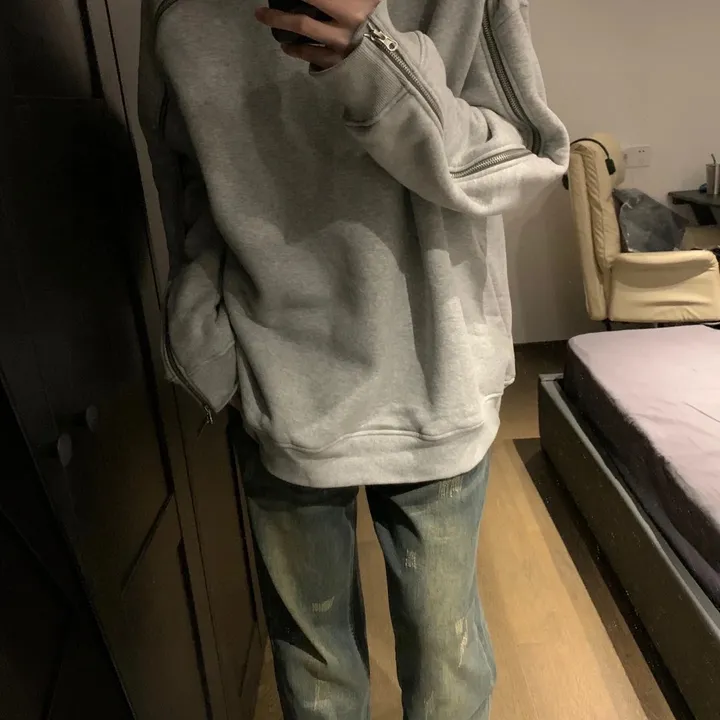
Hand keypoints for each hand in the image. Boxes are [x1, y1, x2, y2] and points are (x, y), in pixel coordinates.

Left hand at [255, 0, 380, 69]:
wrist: (394, 62)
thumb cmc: (378, 25)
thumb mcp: (368, 3)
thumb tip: (322, 0)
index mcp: (355, 9)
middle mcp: (346, 28)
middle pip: (302, 20)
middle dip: (277, 15)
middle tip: (260, 11)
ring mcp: (340, 49)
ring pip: (302, 37)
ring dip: (282, 28)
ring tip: (268, 20)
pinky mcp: (337, 65)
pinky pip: (309, 56)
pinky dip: (295, 50)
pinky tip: (286, 46)